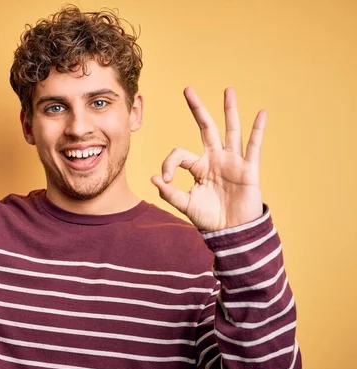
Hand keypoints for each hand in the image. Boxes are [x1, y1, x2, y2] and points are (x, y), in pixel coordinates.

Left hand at [151, 87, 265, 230]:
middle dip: (197, 109)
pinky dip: (258, 130)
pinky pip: (254, 146)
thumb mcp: (185, 205)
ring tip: (228, 90)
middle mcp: (215, 159)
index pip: (180, 154)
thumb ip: (169, 193)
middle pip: (206, 128)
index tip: (166, 180)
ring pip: (230, 130)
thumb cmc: (209, 218)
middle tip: (187, 90)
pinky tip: (262, 113)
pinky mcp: (248, 169)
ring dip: (229, 110)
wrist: (231, 232)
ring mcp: (232, 161)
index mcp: (199, 166)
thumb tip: (153, 178)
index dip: (169, 164)